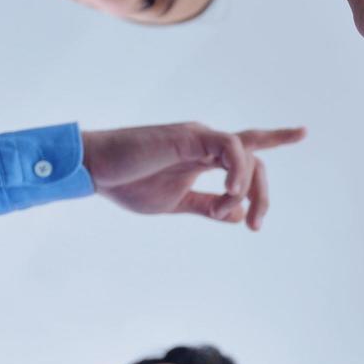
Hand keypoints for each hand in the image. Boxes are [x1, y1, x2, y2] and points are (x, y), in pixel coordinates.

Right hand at [81, 123, 305, 228]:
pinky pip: (230, 146)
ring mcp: (199, 138)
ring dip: (246, 188)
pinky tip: (230, 191)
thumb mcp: (176, 203)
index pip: (248, 156)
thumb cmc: (128, 184)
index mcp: (204, 158)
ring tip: (223, 210)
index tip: (268, 199)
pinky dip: (236, 170)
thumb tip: (237, 216)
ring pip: (246, 154)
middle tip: (255, 226)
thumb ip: (207, 206)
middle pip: (254, 160)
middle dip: (261, 195)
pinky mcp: (190, 136)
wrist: (95, 171)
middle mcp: (207, 144)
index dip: (268, 165)